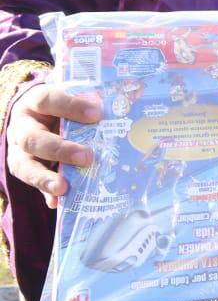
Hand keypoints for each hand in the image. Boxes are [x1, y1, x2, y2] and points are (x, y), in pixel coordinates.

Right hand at [5, 83, 98, 208]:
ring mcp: (19, 149)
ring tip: (63, 187)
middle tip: (86, 157)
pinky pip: (32, 183)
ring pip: (24, 165)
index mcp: (36, 102)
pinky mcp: (23, 167)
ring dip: (45, 178)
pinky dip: (45, 194)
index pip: (48, 100)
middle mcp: (23, 126)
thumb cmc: (64, 105)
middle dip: (59, 150)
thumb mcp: (72, 97)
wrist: (39, 113)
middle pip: (33, 139)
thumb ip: (88, 104)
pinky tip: (57, 202)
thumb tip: (116, 116)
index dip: (71, 106)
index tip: (96, 113)